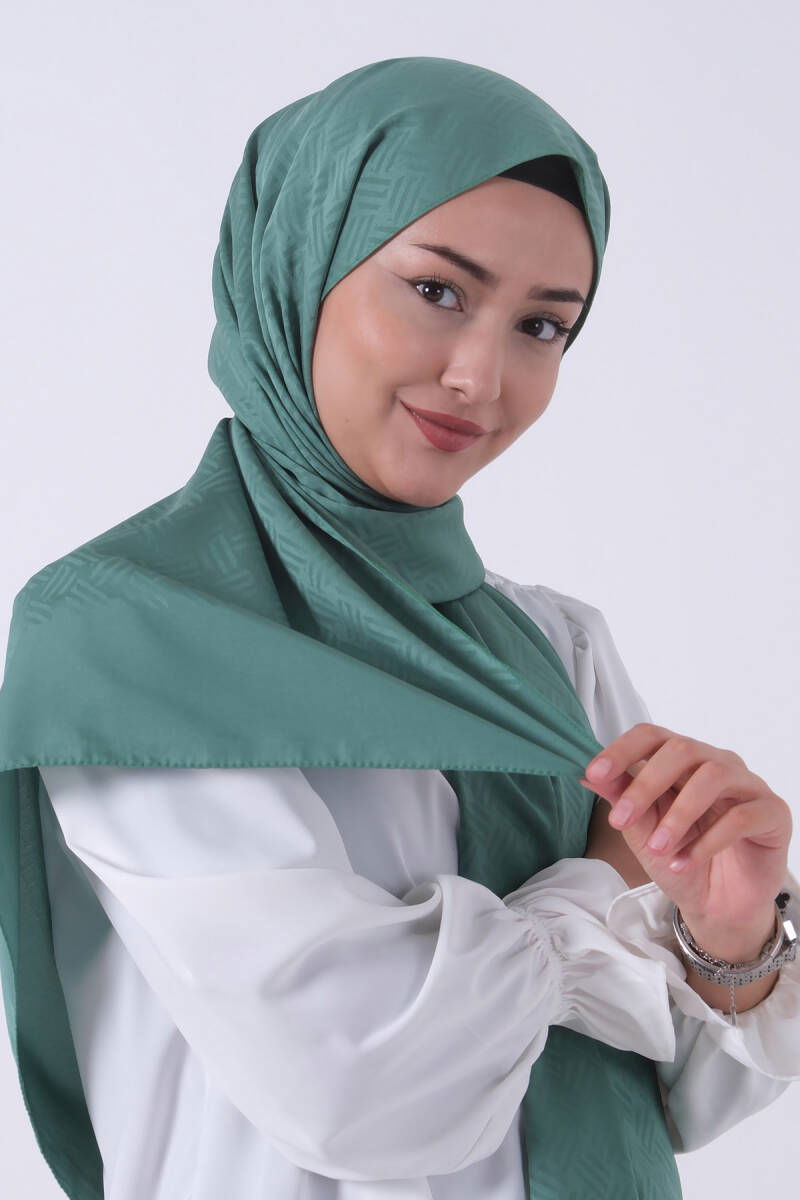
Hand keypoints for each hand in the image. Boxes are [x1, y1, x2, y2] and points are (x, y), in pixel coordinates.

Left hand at [579, 723, 791, 931]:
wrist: (717, 905)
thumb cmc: (680, 859)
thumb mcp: (642, 832)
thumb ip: (622, 800)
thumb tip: (588, 774)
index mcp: (682, 761)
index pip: (652, 736)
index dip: (622, 750)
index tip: (594, 773)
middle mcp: (717, 764)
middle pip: (682, 750)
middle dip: (645, 785)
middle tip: (620, 820)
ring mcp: (748, 785)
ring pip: (713, 777)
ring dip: (678, 815)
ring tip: (657, 848)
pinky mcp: (772, 813)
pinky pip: (741, 817)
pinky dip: (707, 842)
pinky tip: (684, 863)